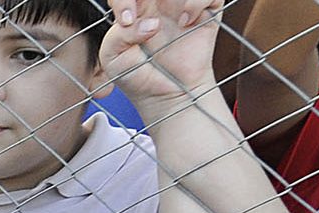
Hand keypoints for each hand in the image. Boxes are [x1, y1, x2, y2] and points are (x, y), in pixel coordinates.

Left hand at [99, 0, 225, 105]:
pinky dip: (195, 2)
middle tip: (146, 14)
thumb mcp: (113, 58)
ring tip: (167, 20)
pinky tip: (185, 22)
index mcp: (134, 6)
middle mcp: (158, 2)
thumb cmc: (138, 76)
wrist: (167, 97)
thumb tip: (151, 22)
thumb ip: (118, 36)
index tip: (127, 20)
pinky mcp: (206, 12)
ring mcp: (182, 4)